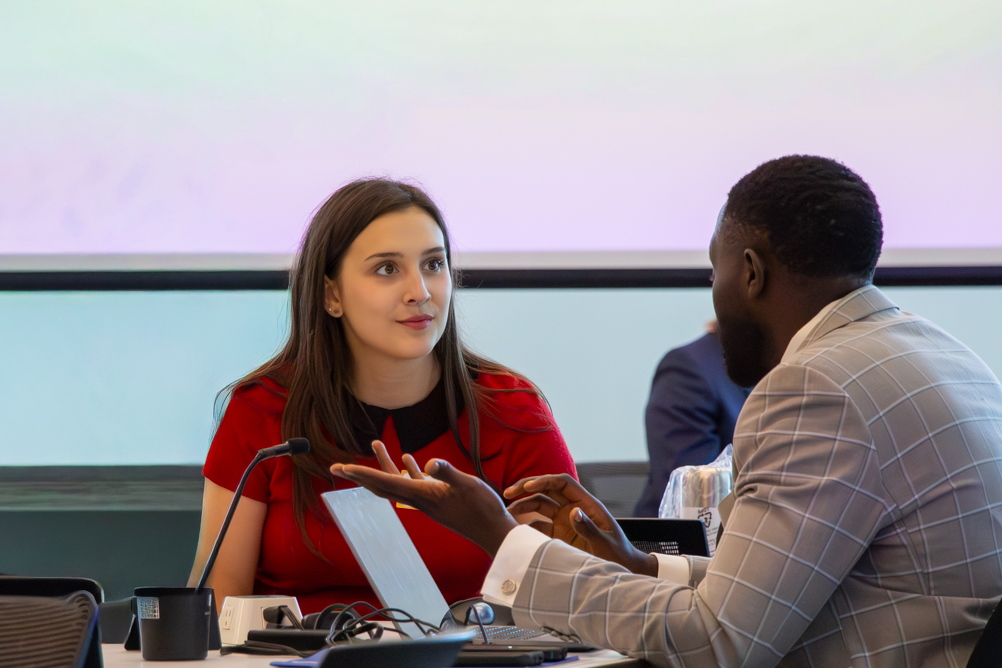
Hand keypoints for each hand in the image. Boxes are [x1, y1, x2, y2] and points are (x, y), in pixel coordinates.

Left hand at [330, 441, 517, 556]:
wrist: (493, 530)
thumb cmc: (482, 509)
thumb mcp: (467, 485)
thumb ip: (447, 472)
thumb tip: (427, 462)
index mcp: (422, 496)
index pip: (386, 482)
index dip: (363, 474)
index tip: (343, 468)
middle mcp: (419, 500)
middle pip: (382, 485)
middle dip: (359, 475)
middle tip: (337, 467)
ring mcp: (427, 500)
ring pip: (397, 481)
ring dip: (383, 464)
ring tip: (376, 443)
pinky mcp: (437, 498)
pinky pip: (414, 482)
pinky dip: (407, 469)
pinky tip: (409, 458)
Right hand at [504, 474, 658, 576]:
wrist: (623, 570)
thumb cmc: (619, 555)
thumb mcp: (606, 544)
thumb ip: (589, 528)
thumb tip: (572, 512)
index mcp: (587, 504)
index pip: (563, 483)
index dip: (544, 480)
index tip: (527, 486)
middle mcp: (573, 509)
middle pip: (547, 490)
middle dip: (526, 488)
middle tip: (508, 493)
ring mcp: (565, 521)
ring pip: (540, 506)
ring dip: (523, 506)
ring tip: (507, 512)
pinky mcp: (560, 535)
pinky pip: (539, 526)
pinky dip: (527, 526)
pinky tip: (515, 530)